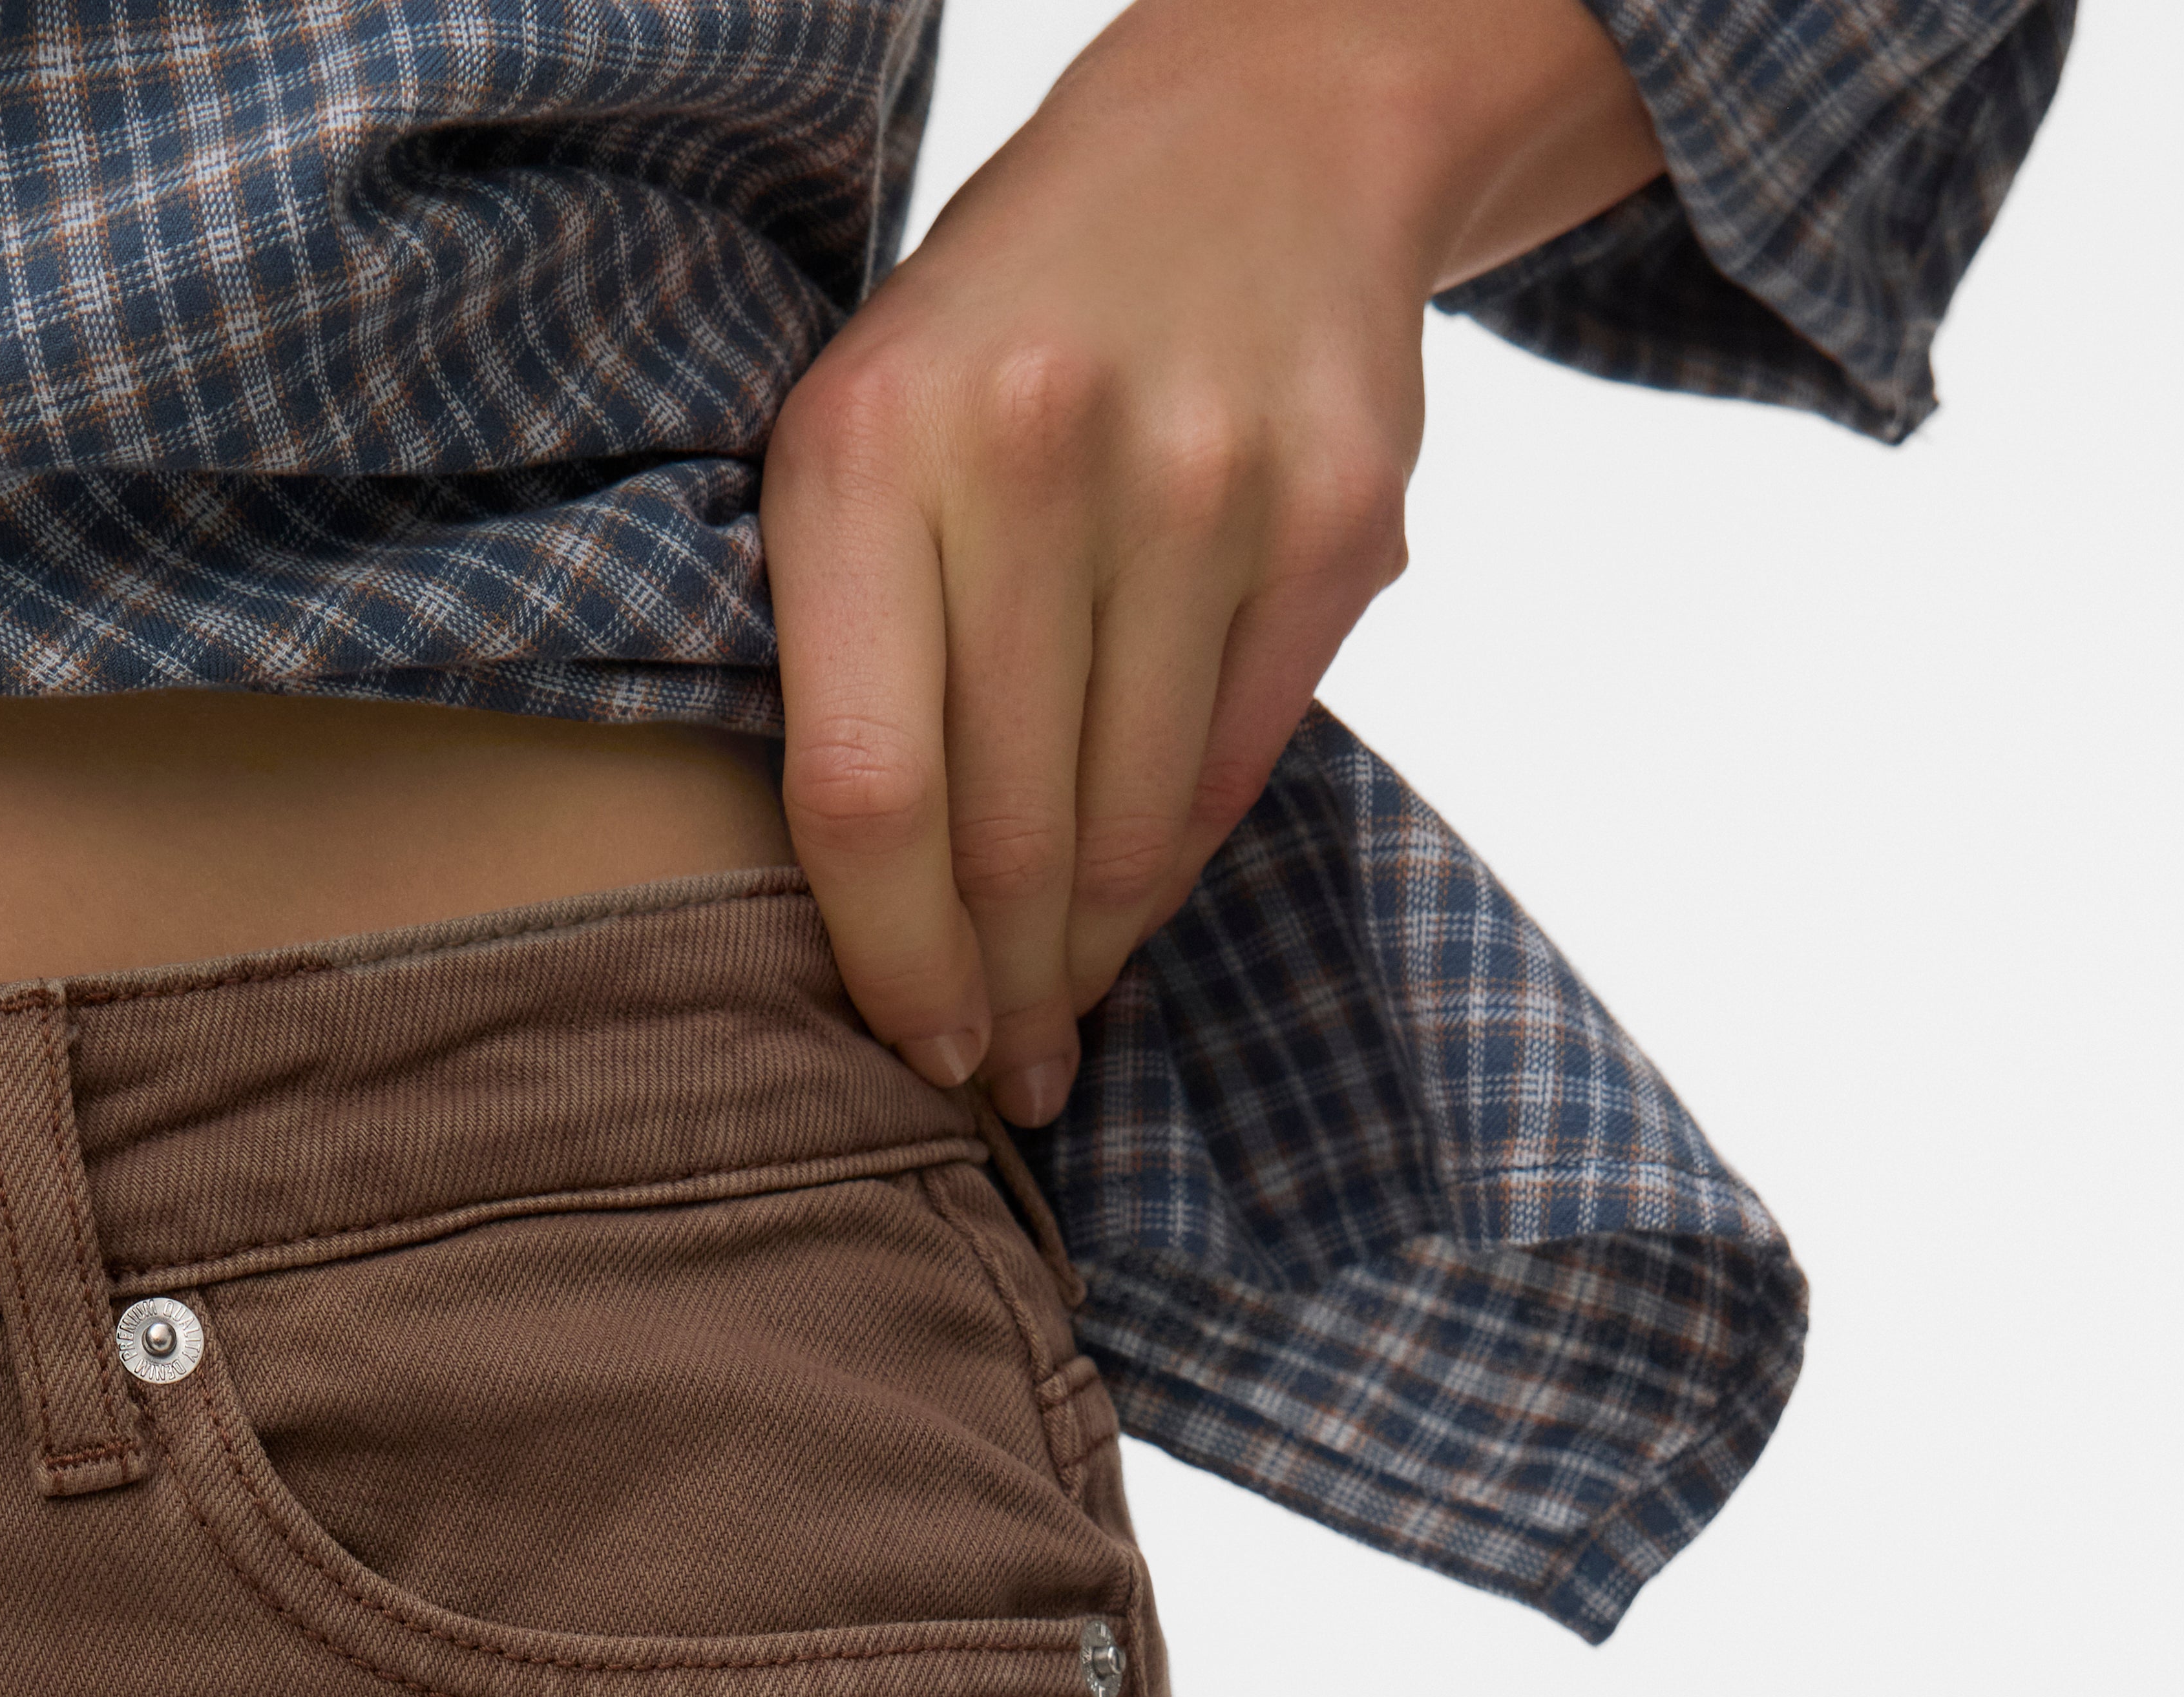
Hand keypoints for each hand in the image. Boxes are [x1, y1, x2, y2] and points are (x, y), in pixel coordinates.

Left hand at [760, 0, 1662, 1121]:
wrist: (1259, 136)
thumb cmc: (1010, 332)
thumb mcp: (869, 432)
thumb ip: (846, 651)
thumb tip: (872, 931)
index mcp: (869, 444)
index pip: (867, 793)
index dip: (889, 960)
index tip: (911, 1047)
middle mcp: (1038, 457)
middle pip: (1007, 836)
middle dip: (996, 991)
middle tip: (991, 1072)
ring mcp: (1205, 485)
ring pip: (1132, 828)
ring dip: (1089, 958)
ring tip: (1058, 1019)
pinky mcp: (1337, 518)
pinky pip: (1234, 769)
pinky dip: (1176, 869)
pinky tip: (1136, 912)